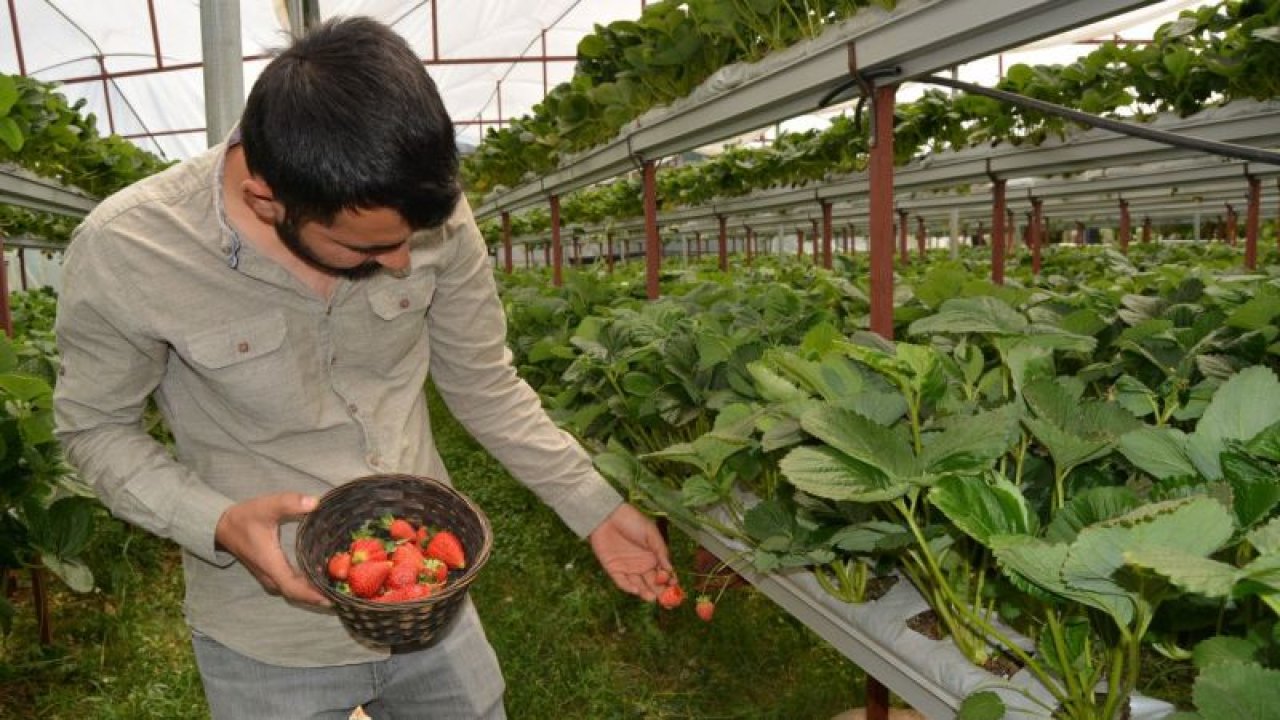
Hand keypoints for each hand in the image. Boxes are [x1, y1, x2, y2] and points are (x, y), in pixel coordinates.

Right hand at [215, 492, 329, 606]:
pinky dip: (308, 586)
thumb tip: (315, 502)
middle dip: (321, 595)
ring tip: (340, 586)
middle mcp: (271, 576)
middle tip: (346, 591)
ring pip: (295, 592)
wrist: (223, 527)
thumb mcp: (267, 506)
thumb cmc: (245, 517)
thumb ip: (289, 502)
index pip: (294, 588)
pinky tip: (325, 577)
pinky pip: (292, 586)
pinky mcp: (272, 575)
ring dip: (315, 592)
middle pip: (298, 594)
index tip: (334, 598)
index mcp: (271, 564)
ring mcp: (270, 578)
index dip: (313, 596)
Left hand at [588, 503, 672, 601]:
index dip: (670, 581)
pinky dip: (629, 587)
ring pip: (639, 585)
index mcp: (653, 556)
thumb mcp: (651, 534)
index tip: (675, 587)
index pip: (664, 574)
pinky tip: (637, 590)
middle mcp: (642, 565)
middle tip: (665, 600)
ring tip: (652, 598)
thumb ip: (661, 551)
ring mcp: (628, 568)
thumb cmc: (632, 521)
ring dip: (645, 593)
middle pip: (653, 583)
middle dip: (660, 592)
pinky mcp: (614, 569)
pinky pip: (622, 582)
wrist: (607, 515)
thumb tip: (670, 569)